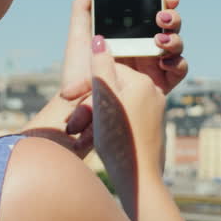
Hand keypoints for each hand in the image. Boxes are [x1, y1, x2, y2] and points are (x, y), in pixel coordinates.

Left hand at [60, 0, 187, 97]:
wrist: (80, 109)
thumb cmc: (77, 74)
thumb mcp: (78, 38)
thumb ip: (82, 8)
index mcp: (129, 32)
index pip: (152, 9)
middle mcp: (144, 45)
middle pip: (169, 24)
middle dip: (172, 15)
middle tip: (161, 16)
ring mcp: (155, 63)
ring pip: (176, 43)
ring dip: (174, 37)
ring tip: (158, 40)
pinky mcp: (162, 83)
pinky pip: (179, 69)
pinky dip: (178, 62)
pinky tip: (164, 61)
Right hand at [89, 34, 166, 220]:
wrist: (138, 180)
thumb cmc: (120, 139)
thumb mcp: (104, 98)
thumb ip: (101, 67)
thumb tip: (99, 40)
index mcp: (143, 82)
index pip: (107, 70)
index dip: (85, 83)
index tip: (67, 98)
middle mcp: (153, 94)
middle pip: (113, 87)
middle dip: (90, 102)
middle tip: (72, 123)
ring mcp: (154, 112)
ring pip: (117, 104)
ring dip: (97, 115)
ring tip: (83, 132)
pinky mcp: (151, 130)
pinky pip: (125, 119)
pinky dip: (110, 126)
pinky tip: (101, 140)